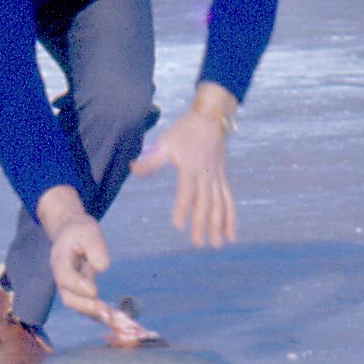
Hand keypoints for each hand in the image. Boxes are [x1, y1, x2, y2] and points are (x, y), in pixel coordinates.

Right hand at [35, 186, 113, 323]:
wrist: (70, 233)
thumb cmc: (79, 231)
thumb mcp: (89, 231)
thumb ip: (95, 247)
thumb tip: (103, 267)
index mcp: (60, 259)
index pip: (64, 276)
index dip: (77, 286)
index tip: (94, 291)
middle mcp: (61, 276)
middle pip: (67, 297)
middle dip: (85, 306)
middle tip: (104, 311)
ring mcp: (68, 286)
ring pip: (76, 305)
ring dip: (93, 313)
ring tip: (112, 318)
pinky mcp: (78, 291)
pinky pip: (85, 306)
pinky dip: (97, 313)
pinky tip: (113, 318)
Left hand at [129, 83, 236, 248]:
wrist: (210, 119)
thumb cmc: (184, 131)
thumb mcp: (164, 142)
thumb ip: (151, 159)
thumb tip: (132, 168)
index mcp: (190, 166)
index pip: (186, 191)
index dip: (182, 208)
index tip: (177, 225)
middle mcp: (206, 173)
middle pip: (205, 202)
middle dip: (202, 224)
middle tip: (198, 243)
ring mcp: (217, 177)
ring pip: (220, 204)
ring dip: (219, 225)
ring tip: (218, 245)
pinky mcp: (222, 178)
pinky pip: (228, 200)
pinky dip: (230, 218)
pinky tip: (230, 235)